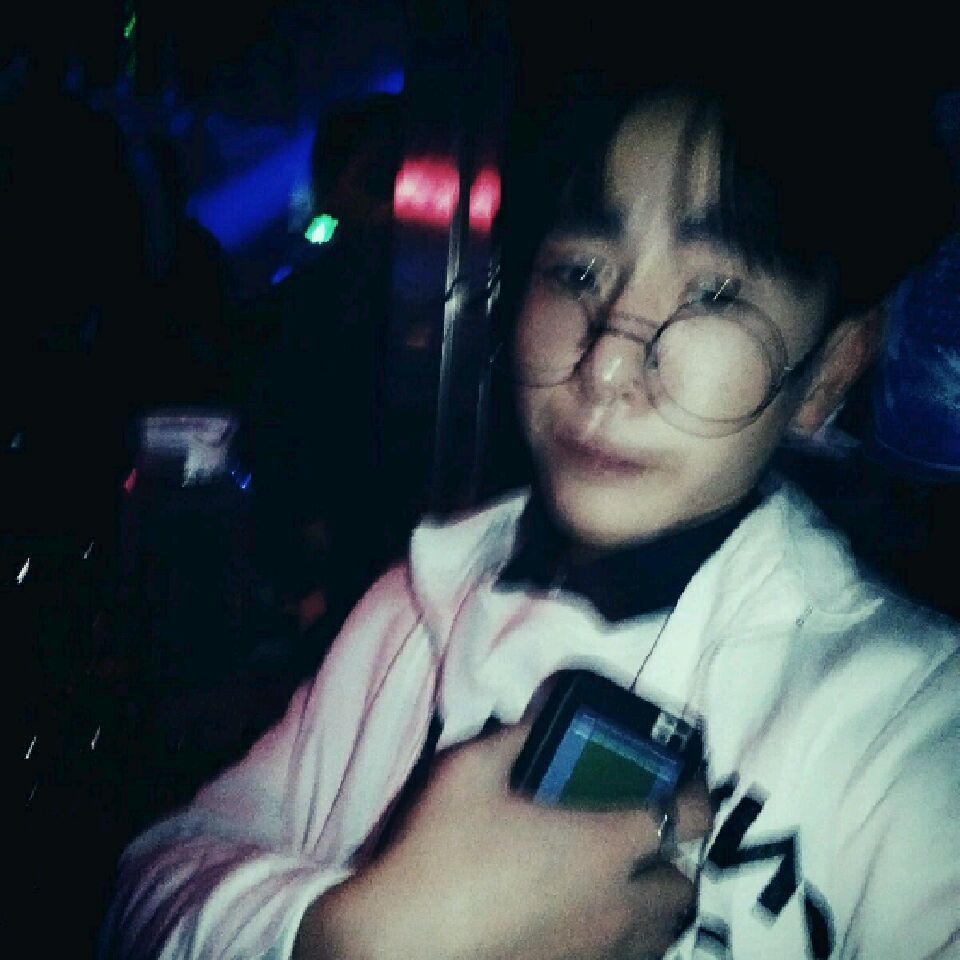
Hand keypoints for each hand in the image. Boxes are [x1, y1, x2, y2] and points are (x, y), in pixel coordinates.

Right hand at [297, 719, 711, 959]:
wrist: (402, 942)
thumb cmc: (440, 851)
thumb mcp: (470, 768)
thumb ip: (517, 737)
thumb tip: (538, 723)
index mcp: (605, 844)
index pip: (688, 813)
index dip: (694, 790)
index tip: (681, 779)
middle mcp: (620, 904)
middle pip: (686, 885)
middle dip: (673, 857)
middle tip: (641, 836)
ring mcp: (602, 953)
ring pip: (664, 931)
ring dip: (655, 902)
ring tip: (620, 883)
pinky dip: (626, 939)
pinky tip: (586, 922)